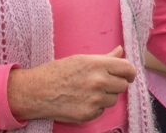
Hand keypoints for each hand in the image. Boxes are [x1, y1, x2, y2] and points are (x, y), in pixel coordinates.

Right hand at [7, 46, 136, 122]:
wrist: (35, 91)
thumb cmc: (56, 72)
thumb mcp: (80, 59)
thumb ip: (105, 58)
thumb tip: (120, 51)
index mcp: (97, 64)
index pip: (127, 68)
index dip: (130, 72)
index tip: (128, 75)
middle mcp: (98, 81)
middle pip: (123, 85)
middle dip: (115, 84)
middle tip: (102, 82)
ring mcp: (94, 99)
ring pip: (114, 99)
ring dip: (106, 96)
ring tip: (88, 91)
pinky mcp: (88, 114)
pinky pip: (102, 110)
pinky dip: (95, 107)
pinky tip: (82, 100)